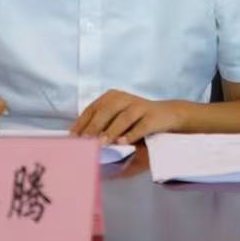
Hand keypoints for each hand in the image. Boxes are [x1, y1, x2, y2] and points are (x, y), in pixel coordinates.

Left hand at [73, 89, 187, 143]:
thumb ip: (102, 125)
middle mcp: (124, 98)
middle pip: (106, 111)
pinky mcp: (152, 116)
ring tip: (102, 143)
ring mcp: (140, 106)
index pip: (93, 108)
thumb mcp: (117, 117)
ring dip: (112, 131)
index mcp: (112, 97)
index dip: (82, 122)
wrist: (166, 114)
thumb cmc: (136, 119)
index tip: (73, 137)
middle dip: (94, 126)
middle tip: (85, 140)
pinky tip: (124, 143)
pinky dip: (132, 134)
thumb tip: (82, 139)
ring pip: (124, 117)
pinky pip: (141, 126)